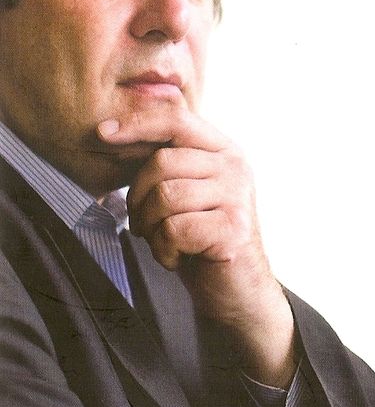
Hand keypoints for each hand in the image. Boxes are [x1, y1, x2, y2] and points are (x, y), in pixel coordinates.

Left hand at [97, 109, 295, 386]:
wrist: (236, 287)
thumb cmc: (200, 236)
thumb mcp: (184, 189)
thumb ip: (162, 159)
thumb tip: (110, 131)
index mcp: (222, 149)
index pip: (176, 119)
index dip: (137, 123)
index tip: (103, 134)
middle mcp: (235, 165)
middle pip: (162, 162)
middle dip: (138, 197)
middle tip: (143, 223)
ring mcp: (238, 196)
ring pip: (165, 197)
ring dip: (150, 227)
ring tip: (163, 240)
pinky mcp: (234, 229)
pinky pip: (174, 230)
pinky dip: (163, 250)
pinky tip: (177, 257)